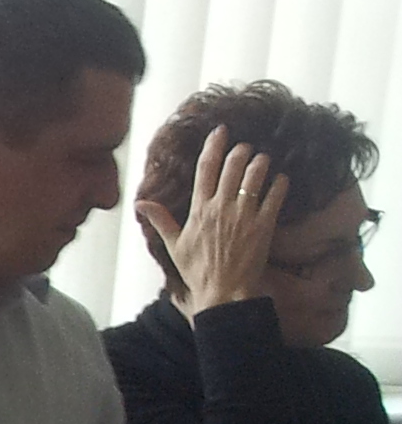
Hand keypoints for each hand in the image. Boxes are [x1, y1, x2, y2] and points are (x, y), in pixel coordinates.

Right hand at [135, 127, 285, 312]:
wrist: (223, 292)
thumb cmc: (198, 271)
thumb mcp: (175, 245)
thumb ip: (161, 220)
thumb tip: (140, 204)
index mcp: (199, 210)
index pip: (206, 168)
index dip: (214, 146)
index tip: (221, 131)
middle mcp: (222, 207)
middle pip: (233, 165)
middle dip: (242, 150)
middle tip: (246, 147)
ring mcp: (244, 214)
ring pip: (256, 174)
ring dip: (261, 162)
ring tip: (263, 159)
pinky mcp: (264, 223)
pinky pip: (276, 194)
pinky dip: (280, 183)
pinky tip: (281, 178)